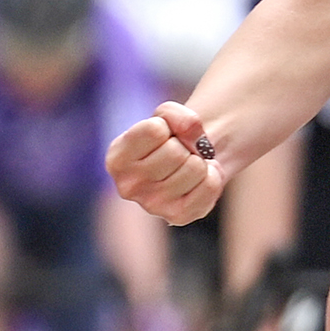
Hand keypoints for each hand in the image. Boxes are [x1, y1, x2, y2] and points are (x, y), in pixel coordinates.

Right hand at [106, 101, 223, 226]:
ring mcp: (153, 205)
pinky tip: (199, 179)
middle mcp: (128, 187)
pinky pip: (210, 185)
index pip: (154, 131)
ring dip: (199, 160)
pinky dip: (213, 175)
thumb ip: (174, 114)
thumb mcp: (165, 115)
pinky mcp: (178, 216)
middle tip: (180, 151)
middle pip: (175, 152)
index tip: (165, 135)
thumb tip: (195, 140)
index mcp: (117, 159)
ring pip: (195, 168)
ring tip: (187, 165)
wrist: (187, 160)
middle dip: (185, 145)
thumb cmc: (169, 136)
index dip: (168, 126)